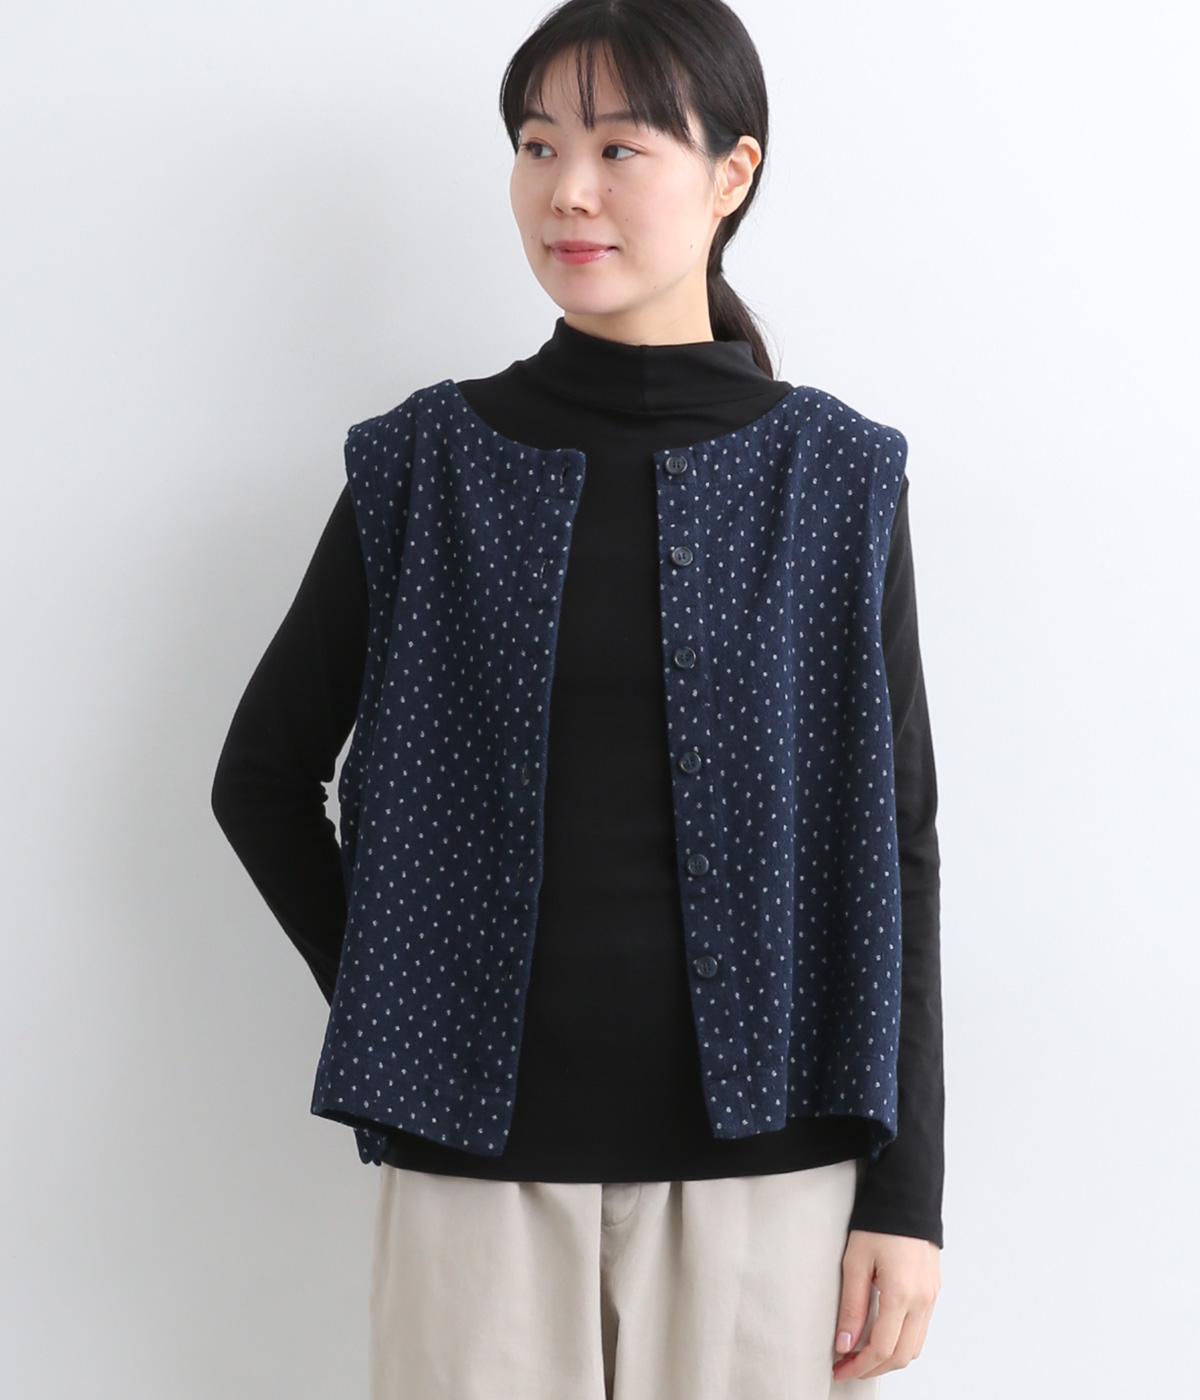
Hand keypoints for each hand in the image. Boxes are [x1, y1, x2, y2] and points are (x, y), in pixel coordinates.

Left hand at [830, 1229, 939, 1380]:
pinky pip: (920, 1330)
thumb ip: (852, 1306)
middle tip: (847, 1368)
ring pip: (914, 1347)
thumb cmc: (878, 1224)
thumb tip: (845, 1343)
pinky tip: (882, 1336)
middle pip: (901, 1355)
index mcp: (902, 1294)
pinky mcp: (933, 1291)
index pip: (882, 1348)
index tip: (841, 1368)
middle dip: (873, 1368)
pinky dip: (901, 1342)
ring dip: (889, 1358)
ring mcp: (931, 1297)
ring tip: (862, 1355)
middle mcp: (922, 1301)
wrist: (906, 1198)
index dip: (860, 1365)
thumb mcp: (855, 1262)